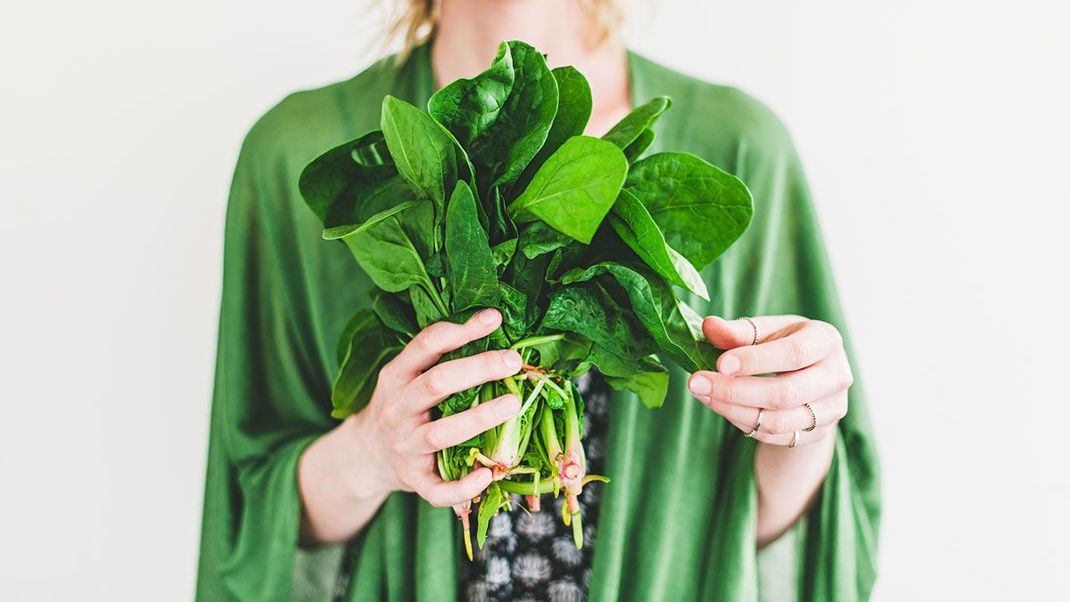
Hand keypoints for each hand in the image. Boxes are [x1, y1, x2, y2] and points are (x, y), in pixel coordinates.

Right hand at [349, 308, 522, 506]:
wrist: (365, 455)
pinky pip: (437, 489)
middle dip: (477, 368)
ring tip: (512, 404)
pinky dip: (462, 486)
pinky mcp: (413, 480)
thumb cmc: (402, 407)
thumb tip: (496, 330)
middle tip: (513, 361)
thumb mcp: (406, 377)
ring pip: (440, 433)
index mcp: (395, 376)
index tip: (494, 318)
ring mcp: (404, 446)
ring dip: (478, 418)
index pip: (426, 345)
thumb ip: (439, 359)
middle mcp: (397, 409)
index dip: (461, 330)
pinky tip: (488, 475)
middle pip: (436, 383)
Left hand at [687, 315, 852, 445]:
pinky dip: (742, 423)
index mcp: (826, 340)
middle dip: (735, 390)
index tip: (720, 363)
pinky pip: (774, 436)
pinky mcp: (817, 433)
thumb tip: (710, 326)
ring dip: (733, 410)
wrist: (810, 376)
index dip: (756, 361)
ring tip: (702, 394)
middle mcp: (836, 375)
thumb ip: (739, 330)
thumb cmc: (784, 344)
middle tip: (696, 382)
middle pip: (785, 393)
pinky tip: (719, 406)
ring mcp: (831, 409)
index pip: (794, 354)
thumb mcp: (766, 330)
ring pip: (778, 421)